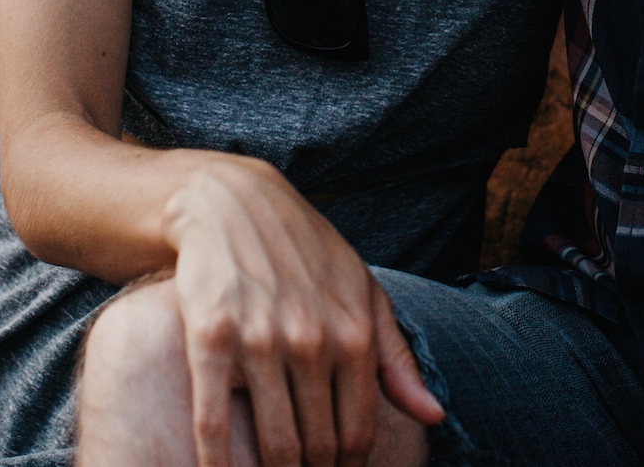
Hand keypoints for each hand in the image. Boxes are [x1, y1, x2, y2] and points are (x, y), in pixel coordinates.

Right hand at [164, 155, 442, 466]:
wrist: (232, 202)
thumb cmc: (305, 252)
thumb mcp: (363, 292)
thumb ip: (396, 358)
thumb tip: (433, 416)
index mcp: (355, 333)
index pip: (358, 435)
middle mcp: (312, 340)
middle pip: (316, 448)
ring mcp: (260, 339)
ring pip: (272, 442)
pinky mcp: (211, 335)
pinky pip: (212, 419)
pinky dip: (216, 462)